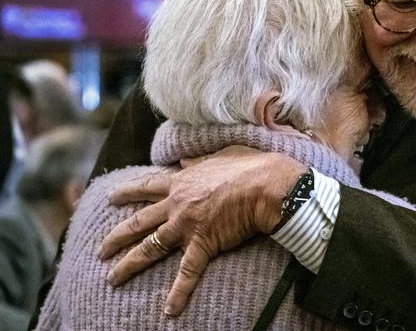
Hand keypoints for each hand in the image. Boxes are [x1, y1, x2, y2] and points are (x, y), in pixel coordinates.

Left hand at [97, 145, 305, 315]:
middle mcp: (177, 204)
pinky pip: (187, 273)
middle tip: (100, 250)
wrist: (266, 185)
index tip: (110, 198)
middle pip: (138, 222)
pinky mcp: (203, 244)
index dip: (127, 192)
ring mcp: (186, 225)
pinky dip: (178, 293)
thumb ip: (199, 161)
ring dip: (129, 265)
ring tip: (112, 279)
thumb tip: (186, 161)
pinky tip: (169, 310)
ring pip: (150, 248)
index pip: (147, 187)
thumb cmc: (249, 166)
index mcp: (181, 181)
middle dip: (115, 237)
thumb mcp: (221, 155)